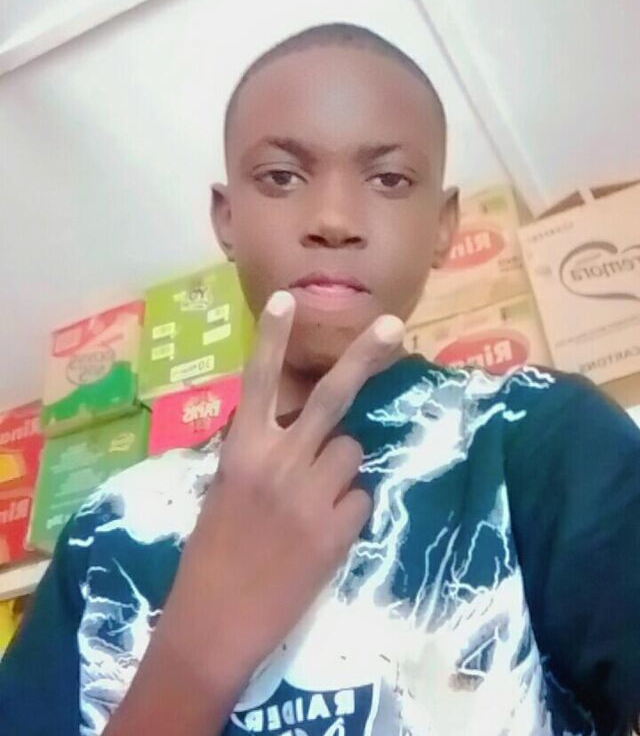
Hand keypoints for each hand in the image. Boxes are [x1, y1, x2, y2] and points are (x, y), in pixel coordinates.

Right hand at [157, 290, 404, 695]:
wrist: (213, 624)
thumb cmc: (210, 556)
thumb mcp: (226, 490)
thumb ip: (261, 455)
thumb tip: (300, 433)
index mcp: (241, 449)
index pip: (257, 381)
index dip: (271, 338)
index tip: (288, 298)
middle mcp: (278, 461)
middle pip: (331, 398)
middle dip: (364, 358)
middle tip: (393, 325)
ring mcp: (310, 495)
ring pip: (352, 453)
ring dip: (341, 470)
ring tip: (313, 504)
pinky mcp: (336, 530)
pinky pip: (360, 499)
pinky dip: (347, 510)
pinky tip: (320, 536)